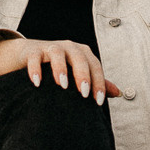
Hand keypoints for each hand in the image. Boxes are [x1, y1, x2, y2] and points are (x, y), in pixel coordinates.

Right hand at [0, 37, 120, 103]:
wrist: (30, 54)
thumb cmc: (60, 67)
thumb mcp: (78, 73)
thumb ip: (96, 82)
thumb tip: (118, 93)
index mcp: (83, 53)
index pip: (95, 66)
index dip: (99, 83)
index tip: (98, 101)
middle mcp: (69, 47)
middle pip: (79, 58)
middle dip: (83, 75)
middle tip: (84, 93)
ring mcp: (51, 47)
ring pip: (58, 54)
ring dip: (60, 69)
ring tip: (62, 85)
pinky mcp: (33, 51)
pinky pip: (35, 58)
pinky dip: (36, 69)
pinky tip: (37, 83)